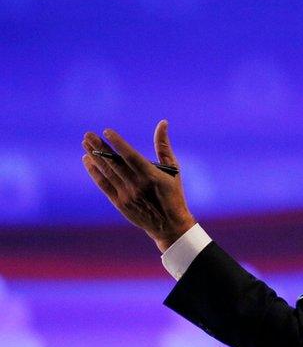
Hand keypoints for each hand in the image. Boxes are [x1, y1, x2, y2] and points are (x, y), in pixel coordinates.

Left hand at [81, 120, 195, 251]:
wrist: (168, 224)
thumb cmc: (173, 193)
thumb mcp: (173, 168)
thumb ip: (163, 145)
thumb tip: (162, 123)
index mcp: (152, 175)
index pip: (130, 155)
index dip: (118, 143)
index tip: (107, 131)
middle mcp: (137, 185)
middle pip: (114, 162)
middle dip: (100, 147)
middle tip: (88, 135)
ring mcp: (126, 195)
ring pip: (107, 172)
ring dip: (95, 157)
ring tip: (85, 144)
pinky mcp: (119, 203)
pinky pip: (103, 185)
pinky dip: (94, 172)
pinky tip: (88, 161)